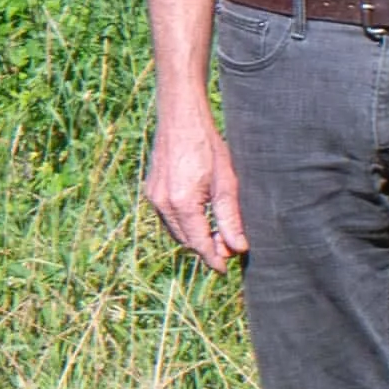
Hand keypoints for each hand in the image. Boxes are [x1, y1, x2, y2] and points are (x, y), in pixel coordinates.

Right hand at [143, 98, 246, 267]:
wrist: (181, 119)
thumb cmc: (207, 146)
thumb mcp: (226, 183)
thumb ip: (230, 218)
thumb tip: (237, 247)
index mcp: (182, 203)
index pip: (198, 243)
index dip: (213, 258)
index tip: (225, 269)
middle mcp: (162, 203)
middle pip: (185, 240)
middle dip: (205, 248)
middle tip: (227, 248)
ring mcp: (153, 196)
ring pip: (174, 230)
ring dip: (193, 236)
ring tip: (216, 233)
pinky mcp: (151, 190)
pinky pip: (167, 217)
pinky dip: (183, 224)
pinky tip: (200, 217)